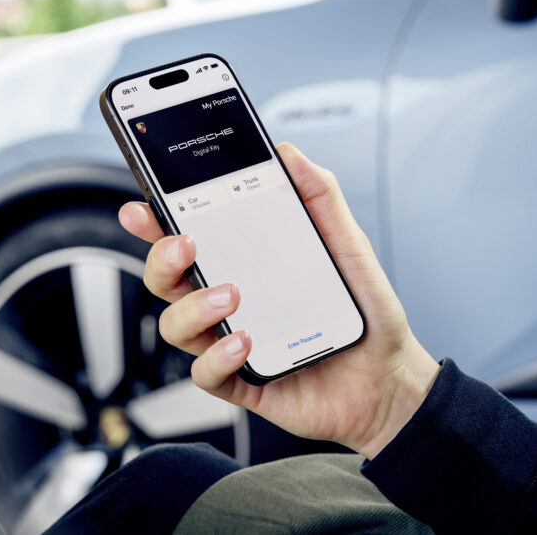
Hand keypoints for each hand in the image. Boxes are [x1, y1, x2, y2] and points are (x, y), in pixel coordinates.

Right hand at [118, 143, 439, 458]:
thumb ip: (320, 197)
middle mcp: (230, 303)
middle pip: (165, 280)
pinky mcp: (243, 382)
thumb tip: (290, 154)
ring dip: (192, 307)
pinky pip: (206, 374)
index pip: (185, 240)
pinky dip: (217, 356)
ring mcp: (231, 343)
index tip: (143, 207)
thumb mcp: (347, 246)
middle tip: (187, 244)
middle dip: (162, 258)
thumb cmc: (365, 313)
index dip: (155, 223)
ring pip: (175, 326)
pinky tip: (244, 340)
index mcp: (244, 265)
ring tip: (231, 295)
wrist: (393, 377)